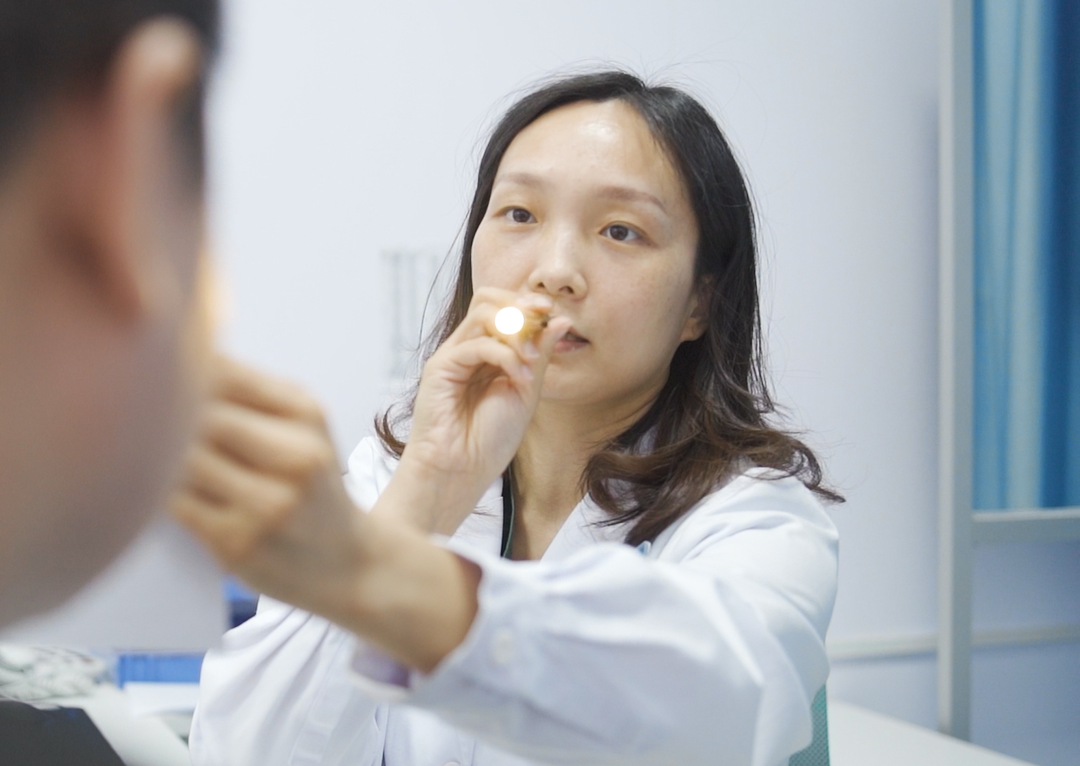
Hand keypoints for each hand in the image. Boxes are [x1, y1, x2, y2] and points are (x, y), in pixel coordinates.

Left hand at [171, 355, 486, 671]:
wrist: (349, 563)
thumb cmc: (310, 487)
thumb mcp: (301, 427)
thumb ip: (245, 392)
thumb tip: (172, 360)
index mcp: (305, 414)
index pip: (224, 374)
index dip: (180, 373)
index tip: (159, 379)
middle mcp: (294, 455)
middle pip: (198, 415)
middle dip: (165, 416)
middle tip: (142, 419)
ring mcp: (267, 502)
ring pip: (181, 459)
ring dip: (157, 456)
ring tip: (152, 456)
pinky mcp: (237, 542)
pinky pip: (174, 503)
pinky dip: (159, 492)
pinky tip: (164, 491)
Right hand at [375, 289, 570, 533]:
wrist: (462, 471)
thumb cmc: (491, 439)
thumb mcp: (527, 391)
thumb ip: (539, 355)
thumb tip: (559, 320)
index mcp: (488, 353)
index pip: (503, 308)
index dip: (527, 304)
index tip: (552, 311)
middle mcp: (468, 349)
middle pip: (488, 299)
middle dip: (519, 304)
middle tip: (542, 316)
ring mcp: (453, 356)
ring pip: (481, 314)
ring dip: (514, 330)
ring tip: (530, 360)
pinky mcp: (440, 368)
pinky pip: (476, 344)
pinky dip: (504, 355)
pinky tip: (519, 377)